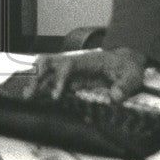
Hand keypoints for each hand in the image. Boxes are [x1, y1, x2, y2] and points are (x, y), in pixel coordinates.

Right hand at [22, 46, 145, 102]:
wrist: (126, 62)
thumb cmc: (127, 68)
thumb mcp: (132, 77)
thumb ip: (124, 86)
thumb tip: (115, 97)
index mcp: (88, 61)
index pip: (68, 66)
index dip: (59, 79)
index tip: (55, 95)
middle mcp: (76, 63)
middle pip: (49, 63)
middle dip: (38, 77)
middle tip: (30, 95)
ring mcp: (71, 70)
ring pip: (46, 70)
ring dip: (36, 81)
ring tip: (27, 97)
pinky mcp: (70, 78)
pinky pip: (51, 79)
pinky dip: (41, 87)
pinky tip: (36, 98)